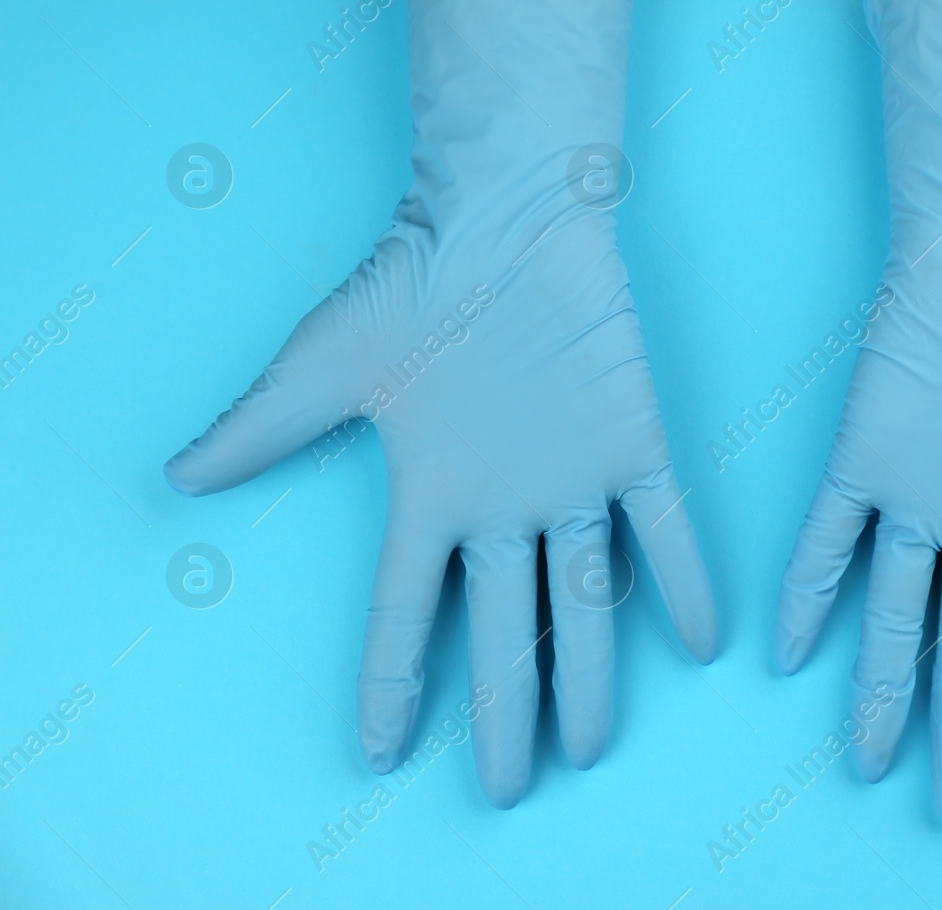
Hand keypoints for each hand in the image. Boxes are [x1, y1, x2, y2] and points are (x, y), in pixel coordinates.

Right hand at [164, 0, 716, 807]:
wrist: (501, 213)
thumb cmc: (414, 282)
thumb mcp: (325, 366)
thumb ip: (262, 429)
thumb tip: (178, 475)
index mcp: (433, 496)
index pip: (402, 612)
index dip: (390, 683)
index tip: (380, 752)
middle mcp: (504, 505)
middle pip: (501, 630)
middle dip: (505, 710)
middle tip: (510, 788)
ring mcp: (569, 479)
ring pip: (583, 598)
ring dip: (590, 672)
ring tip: (593, 747)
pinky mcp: (630, 442)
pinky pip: (664, 527)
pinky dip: (684, 582)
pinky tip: (702, 643)